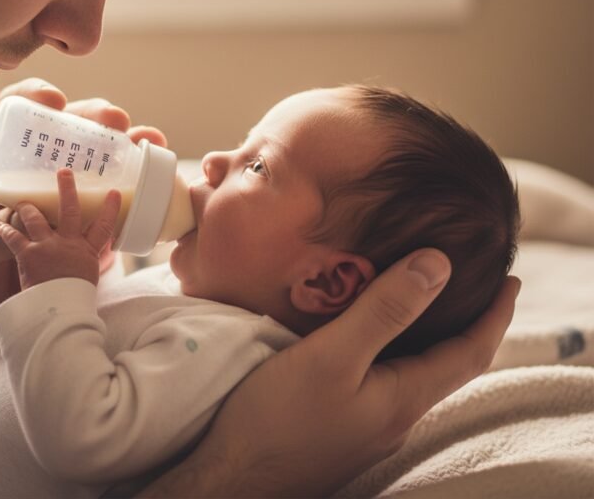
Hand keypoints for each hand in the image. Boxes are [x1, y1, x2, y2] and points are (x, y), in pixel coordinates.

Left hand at [0, 79, 157, 377]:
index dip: (32, 100)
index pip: (9, 123)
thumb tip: (28, 210)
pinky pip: (105, 219)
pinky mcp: (75, 245)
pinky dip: (130, 202)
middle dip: (94, 120)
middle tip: (117, 122)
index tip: (56, 100)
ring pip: (93, 173)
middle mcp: (27, 188)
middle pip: (63, 138)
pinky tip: (152, 188)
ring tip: (147, 142)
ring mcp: (56, 215)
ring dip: (125, 151)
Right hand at [138, 249, 520, 497]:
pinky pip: (388, 381)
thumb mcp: (333, 355)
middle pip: (449, 366)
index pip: (469, 353)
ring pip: (417, 375)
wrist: (230, 477)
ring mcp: (368, 425)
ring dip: (434, 338)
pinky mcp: (342, 425)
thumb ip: (384, 310)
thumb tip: (439, 264)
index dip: (495, 316)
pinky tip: (374, 339)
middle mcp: (394, 416)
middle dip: (471, 326)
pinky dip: (399, 350)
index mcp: (403, 397)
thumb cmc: (279, 415)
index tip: (511, 281)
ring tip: (429, 304)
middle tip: (475, 287)